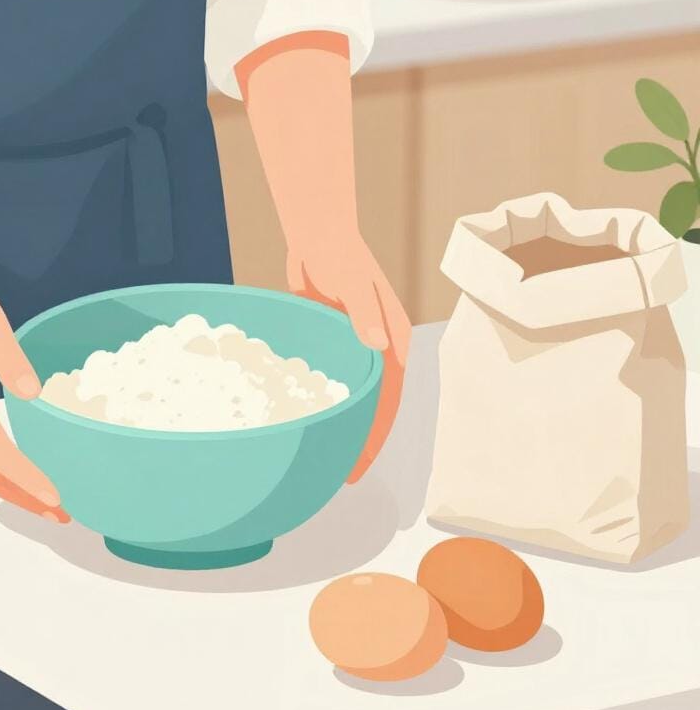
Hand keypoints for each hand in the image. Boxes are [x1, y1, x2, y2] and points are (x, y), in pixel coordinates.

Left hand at [286, 230, 410, 483]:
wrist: (318, 234)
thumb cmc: (339, 255)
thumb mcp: (354, 284)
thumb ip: (365, 315)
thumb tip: (378, 347)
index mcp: (394, 339)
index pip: (389, 398)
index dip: (376, 434)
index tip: (361, 463)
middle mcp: (382, 348)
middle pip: (377, 404)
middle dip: (364, 440)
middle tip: (346, 475)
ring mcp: (359, 347)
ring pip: (358, 396)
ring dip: (349, 425)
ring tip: (333, 458)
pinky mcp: (338, 344)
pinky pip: (337, 381)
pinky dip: (331, 403)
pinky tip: (315, 422)